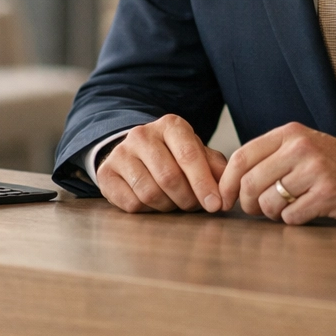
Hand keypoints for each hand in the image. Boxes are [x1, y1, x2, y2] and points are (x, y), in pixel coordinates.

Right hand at [94, 114, 227, 213]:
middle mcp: (142, 134)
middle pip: (169, 177)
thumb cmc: (173, 155)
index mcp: (170, 125)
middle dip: (187, 199)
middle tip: (195, 206)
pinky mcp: (106, 173)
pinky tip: (153, 203)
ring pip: (149, 192)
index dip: (204, 184)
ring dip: (168, 206)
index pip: (189, 155)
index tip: (216, 204)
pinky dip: (147, 210)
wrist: (135, 153)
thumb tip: (229, 187)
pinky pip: (131, 203)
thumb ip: (215, 167)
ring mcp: (121, 153)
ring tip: (175, 203)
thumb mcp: (196, 153)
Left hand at [219, 122, 335, 224]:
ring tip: (287, 209)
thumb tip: (230, 183)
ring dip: (272, 214)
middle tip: (257, 210)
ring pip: (269, 202)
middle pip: (251, 183)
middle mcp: (301, 147)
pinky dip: (293, 221)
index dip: (227, 183)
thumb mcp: (304, 149)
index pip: (242, 157)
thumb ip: (271, 158)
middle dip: (248, 204)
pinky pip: (291, 216)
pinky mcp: (328, 193)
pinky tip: (307, 213)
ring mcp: (316, 169)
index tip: (224, 200)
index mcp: (290, 134)